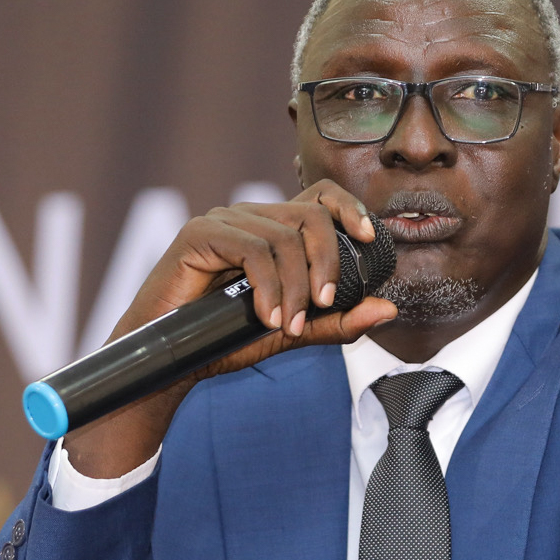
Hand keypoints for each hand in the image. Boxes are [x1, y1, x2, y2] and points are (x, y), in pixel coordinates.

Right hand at [63, 180, 395, 475]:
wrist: (172, 363)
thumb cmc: (225, 341)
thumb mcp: (291, 331)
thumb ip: (336, 320)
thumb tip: (387, 309)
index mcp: (272, 230)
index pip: (319, 197)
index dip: (348, 207)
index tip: (368, 237)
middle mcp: (250, 217)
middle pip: (309, 214)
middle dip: (327, 260)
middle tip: (323, 305)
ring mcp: (223, 221)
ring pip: (283, 235)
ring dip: (295, 286)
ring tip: (289, 325)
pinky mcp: (199, 233)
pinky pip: (252, 248)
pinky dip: (269, 286)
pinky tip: (266, 316)